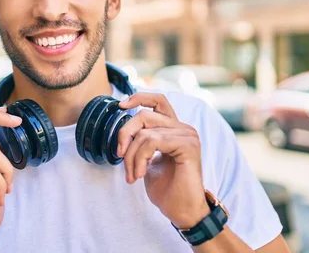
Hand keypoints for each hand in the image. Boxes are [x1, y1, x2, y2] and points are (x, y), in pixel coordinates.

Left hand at [117, 92, 209, 228]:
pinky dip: (140, 158)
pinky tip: (140, 174)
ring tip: (133, 175)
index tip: (120, 106)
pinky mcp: (188, 145)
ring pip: (144, 132)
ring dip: (132, 156)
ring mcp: (187, 135)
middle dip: (125, 135)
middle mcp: (183, 128)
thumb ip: (141, 142)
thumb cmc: (167, 189)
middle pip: (143, 115)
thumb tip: (124, 133)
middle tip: (120, 157)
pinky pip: (152, 141)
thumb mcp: (147, 160)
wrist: (183, 212)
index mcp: (174, 128)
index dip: (138, 98)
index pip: (157, 100)